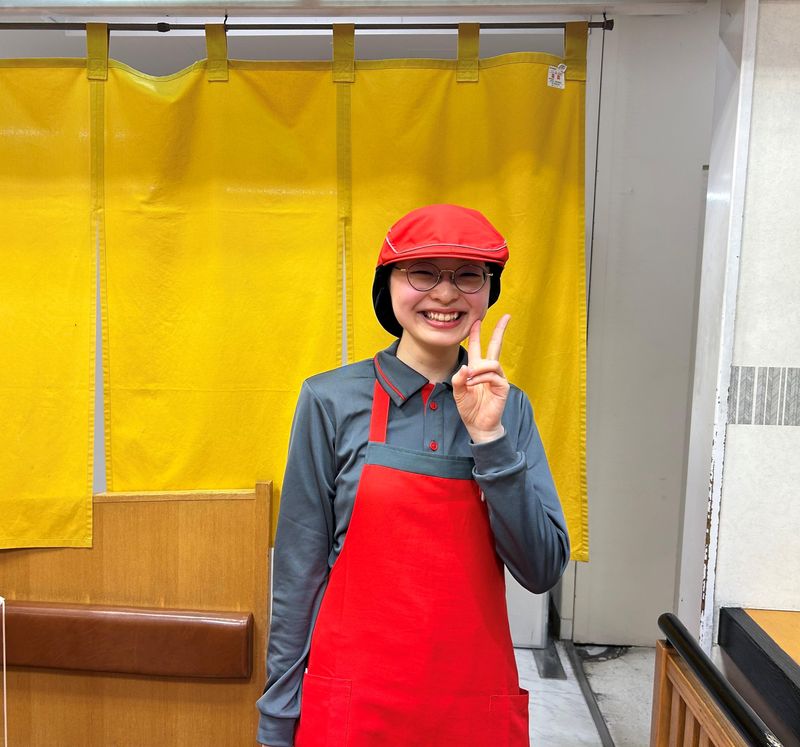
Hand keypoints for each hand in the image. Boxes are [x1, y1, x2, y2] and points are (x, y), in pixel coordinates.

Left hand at [452, 314, 510, 442]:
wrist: (478, 425)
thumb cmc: (469, 408)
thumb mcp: (458, 392)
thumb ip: (458, 379)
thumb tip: (465, 367)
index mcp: (477, 370)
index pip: (478, 348)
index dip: (477, 335)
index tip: (476, 321)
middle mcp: (489, 371)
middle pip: (496, 346)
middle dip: (500, 330)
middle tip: (506, 316)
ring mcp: (497, 378)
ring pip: (492, 362)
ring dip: (478, 369)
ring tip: (469, 379)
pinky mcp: (502, 386)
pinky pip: (493, 375)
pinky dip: (480, 378)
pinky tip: (473, 384)